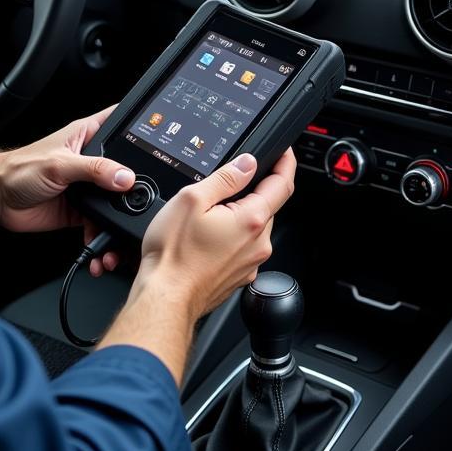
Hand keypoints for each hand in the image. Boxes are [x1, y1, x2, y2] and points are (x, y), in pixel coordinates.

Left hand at [0, 106, 135, 235]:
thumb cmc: (19, 169)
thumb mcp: (60, 165)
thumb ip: (94, 170)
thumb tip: (125, 177)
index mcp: (89, 136)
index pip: (122, 126)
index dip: (143, 130)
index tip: (162, 141)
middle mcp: (92, 161)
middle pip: (126, 170)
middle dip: (136, 188)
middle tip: (144, 201)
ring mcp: (89, 187)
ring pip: (116, 202)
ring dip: (120, 220)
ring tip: (119, 234)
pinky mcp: (82, 210)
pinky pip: (101, 224)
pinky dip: (103, 237)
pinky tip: (100, 247)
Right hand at [136, 148, 296, 320]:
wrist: (166, 298)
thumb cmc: (174, 254)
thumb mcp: (192, 199)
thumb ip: (225, 178)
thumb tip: (247, 163)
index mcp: (251, 220)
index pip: (282, 184)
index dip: (285, 163)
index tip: (284, 152)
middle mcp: (258, 243)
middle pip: (267, 206)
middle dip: (254, 190)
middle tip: (227, 185)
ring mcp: (250, 263)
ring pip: (254, 227)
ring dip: (241, 215)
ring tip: (208, 216)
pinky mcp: (239, 276)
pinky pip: (243, 247)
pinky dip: (232, 236)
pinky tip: (206, 238)